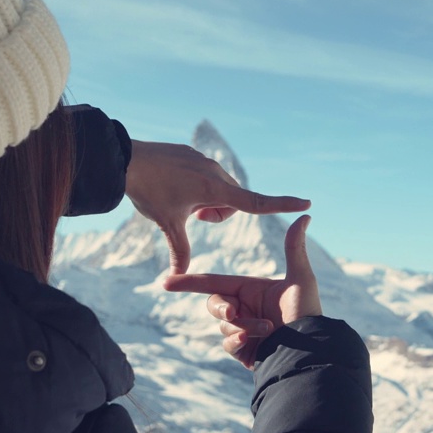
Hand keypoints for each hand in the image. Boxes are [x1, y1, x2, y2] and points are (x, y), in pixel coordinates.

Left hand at [125, 140, 309, 273]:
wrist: (126, 160)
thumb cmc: (149, 192)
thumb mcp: (167, 224)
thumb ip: (179, 250)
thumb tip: (179, 277)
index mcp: (215, 190)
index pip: (257, 202)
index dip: (283, 204)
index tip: (306, 203)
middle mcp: (215, 173)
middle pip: (232, 202)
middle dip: (217, 214)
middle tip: (193, 217)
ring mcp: (204, 161)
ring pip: (218, 189)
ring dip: (206, 201)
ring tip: (180, 202)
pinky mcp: (193, 155)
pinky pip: (204, 175)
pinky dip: (194, 187)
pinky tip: (171, 186)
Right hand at [162, 215, 320, 367]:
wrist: (312, 350)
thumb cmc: (307, 313)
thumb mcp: (300, 279)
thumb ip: (294, 249)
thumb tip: (304, 217)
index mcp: (250, 289)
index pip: (214, 282)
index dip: (189, 282)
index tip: (166, 282)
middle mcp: (244, 308)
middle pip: (214, 304)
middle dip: (221, 308)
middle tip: (233, 313)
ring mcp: (242, 330)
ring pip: (223, 326)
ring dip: (242, 326)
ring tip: (267, 328)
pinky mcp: (243, 350)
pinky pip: (227, 343)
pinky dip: (236, 341)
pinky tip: (252, 341)